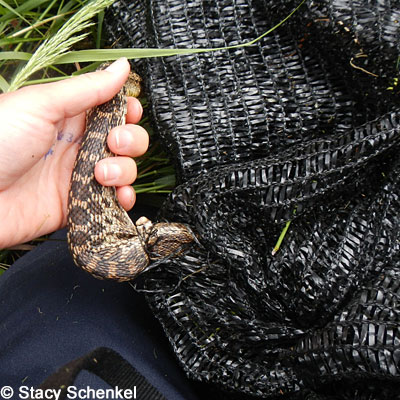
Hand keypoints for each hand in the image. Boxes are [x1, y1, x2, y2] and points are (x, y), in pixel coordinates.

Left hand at [0, 58, 148, 247]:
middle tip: (113, 142)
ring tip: (101, 174)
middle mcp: (79, 145)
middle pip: (126, 139)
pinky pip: (114, 200)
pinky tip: (119, 195)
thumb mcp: (41, 105)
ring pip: (124, 169)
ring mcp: (80, 175)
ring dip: (124, 170)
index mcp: (69, 117)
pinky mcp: (81, 203)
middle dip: (130, 139)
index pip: (112, 109)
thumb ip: (87, 88)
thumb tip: (121, 67)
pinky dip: (124, 198)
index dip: (127, 110)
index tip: (129, 112)